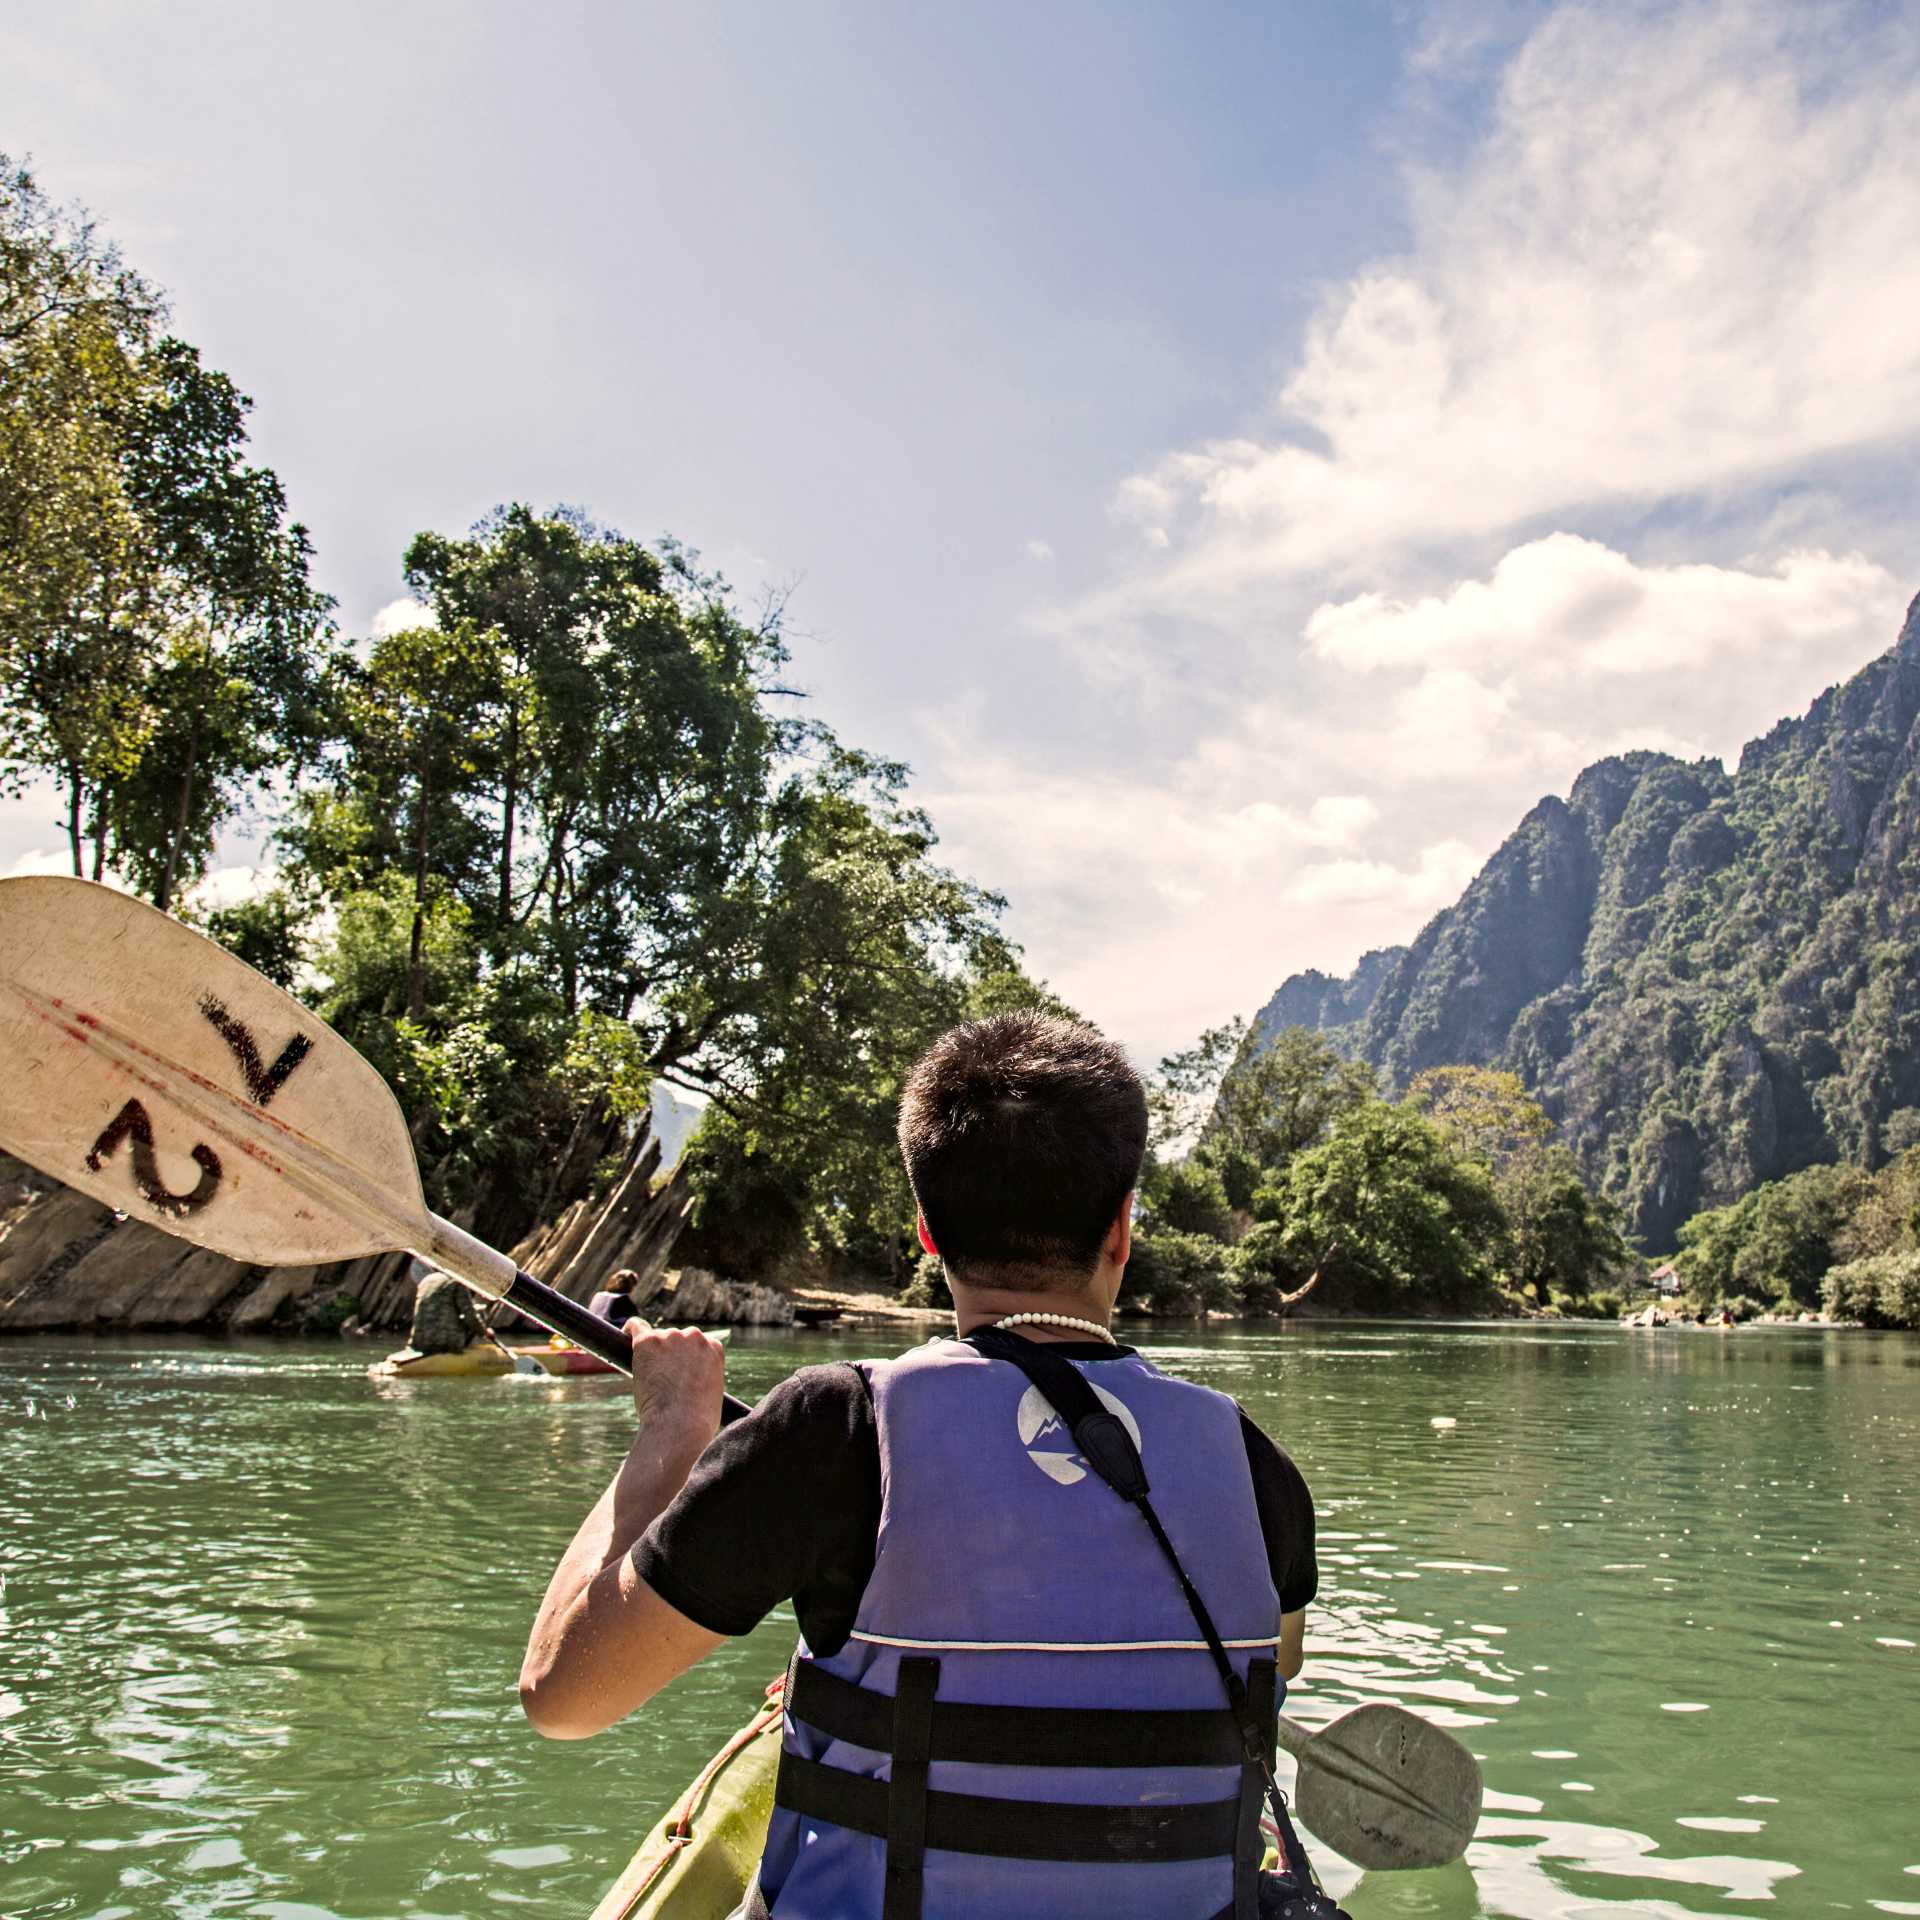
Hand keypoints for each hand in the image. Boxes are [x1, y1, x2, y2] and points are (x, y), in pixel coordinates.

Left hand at [626, 1323, 725, 1448]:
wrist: (680, 1425)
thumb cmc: (696, 1421)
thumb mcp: (712, 1393)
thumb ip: (701, 1377)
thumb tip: (685, 1382)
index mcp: (713, 1347)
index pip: (696, 1344)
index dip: (685, 1359)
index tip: (677, 1373)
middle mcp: (694, 1336)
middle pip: (676, 1339)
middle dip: (668, 1356)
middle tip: (662, 1380)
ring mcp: (670, 1337)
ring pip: (656, 1339)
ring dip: (652, 1354)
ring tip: (649, 1380)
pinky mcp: (647, 1342)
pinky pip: (636, 1327)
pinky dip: (630, 1331)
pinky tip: (625, 1337)